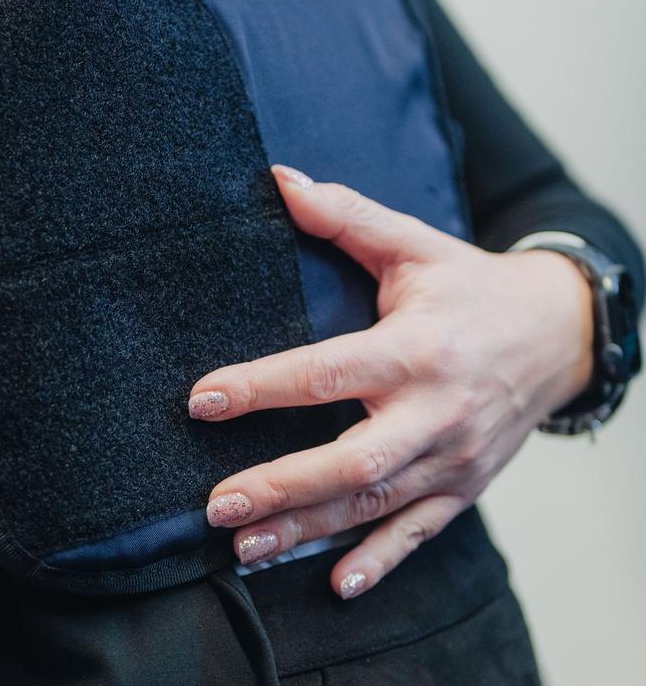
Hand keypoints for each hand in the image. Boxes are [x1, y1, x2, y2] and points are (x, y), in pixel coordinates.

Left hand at [189, 166, 593, 599]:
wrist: (562, 333)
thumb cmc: (472, 287)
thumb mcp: (415, 244)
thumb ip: (345, 216)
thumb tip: (278, 181)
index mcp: (417, 349)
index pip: (328, 373)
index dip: (262, 386)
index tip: (202, 400)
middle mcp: (436, 412)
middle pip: (353, 461)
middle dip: (281, 486)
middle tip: (215, 504)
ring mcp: (453, 459)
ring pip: (374, 506)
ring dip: (306, 531)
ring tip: (243, 548)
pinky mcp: (464, 488)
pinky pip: (418, 534)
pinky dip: (378, 561)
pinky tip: (335, 584)